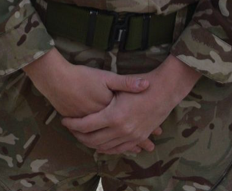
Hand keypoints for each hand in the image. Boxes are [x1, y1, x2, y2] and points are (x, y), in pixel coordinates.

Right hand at [24, 49, 156, 151]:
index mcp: (111, 114)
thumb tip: (146, 84)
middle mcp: (101, 125)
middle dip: (136, 144)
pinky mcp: (79, 127)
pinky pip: (93, 142)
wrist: (56, 80)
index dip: (143, 134)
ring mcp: (89, 128)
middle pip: (121, 140)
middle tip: (147, 147)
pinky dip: (103, 145)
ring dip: (122, 147)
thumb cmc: (82, 77)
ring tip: (133, 148)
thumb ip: (126, 83)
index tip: (153, 137)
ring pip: (107, 145)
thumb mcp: (107, 77)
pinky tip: (108, 144)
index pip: (130, 128)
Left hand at [61, 55, 200, 155]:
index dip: (72, 124)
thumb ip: (100, 94)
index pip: (85, 126)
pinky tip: (101, 144)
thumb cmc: (141, 82)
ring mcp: (131, 136)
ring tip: (83, 136)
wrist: (166, 89)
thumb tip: (82, 95)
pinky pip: (119, 149)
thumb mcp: (119, 84)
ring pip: (105, 147)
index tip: (65, 120)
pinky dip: (107, 148)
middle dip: (78, 136)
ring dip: (91, 144)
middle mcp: (122, 130)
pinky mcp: (139, 138)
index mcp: (114, 116)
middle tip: (71, 130)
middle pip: (92, 140)